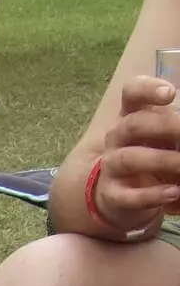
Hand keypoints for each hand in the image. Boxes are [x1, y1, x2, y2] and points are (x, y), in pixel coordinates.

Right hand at [95, 77, 179, 230]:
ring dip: (162, 161)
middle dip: (165, 127)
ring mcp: (112, 165)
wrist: (123, 194)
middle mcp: (117, 137)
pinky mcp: (112, 194)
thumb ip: (176, 124)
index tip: (170, 94)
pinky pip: (127, 195)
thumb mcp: (166, 133)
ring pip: (129, 159)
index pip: (132, 92)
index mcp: (132, 114)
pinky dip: (152, 195)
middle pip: (133, 125)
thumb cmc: (153, 153)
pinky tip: (174, 192)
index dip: (147, 90)